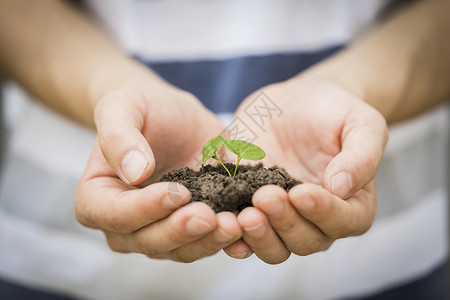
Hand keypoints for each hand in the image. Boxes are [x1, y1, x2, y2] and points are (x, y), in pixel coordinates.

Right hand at [75, 85, 241, 261]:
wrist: (174, 118)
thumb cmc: (143, 109)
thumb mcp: (123, 107)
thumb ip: (119, 136)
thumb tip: (135, 173)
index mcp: (97, 198)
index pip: (117, 213)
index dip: (145, 209)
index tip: (177, 192)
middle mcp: (125, 225)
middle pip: (149, 240)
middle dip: (180, 231)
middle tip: (209, 216)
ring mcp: (159, 231)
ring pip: (180, 249)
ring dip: (206, 241)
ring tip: (232, 224)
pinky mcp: (190, 230)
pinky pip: (205, 243)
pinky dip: (225, 241)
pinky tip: (245, 230)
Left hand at [224, 78, 387, 263]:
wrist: (298, 102)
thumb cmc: (335, 111)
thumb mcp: (361, 122)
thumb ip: (361, 155)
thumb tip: (342, 188)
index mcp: (351, 205)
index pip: (342, 221)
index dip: (322, 212)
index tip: (300, 192)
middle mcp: (316, 221)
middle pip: (304, 240)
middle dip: (284, 222)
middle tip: (265, 197)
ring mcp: (282, 218)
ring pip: (272, 247)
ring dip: (258, 237)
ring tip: (243, 215)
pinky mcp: (251, 209)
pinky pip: (241, 234)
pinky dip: (231, 234)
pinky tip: (220, 222)